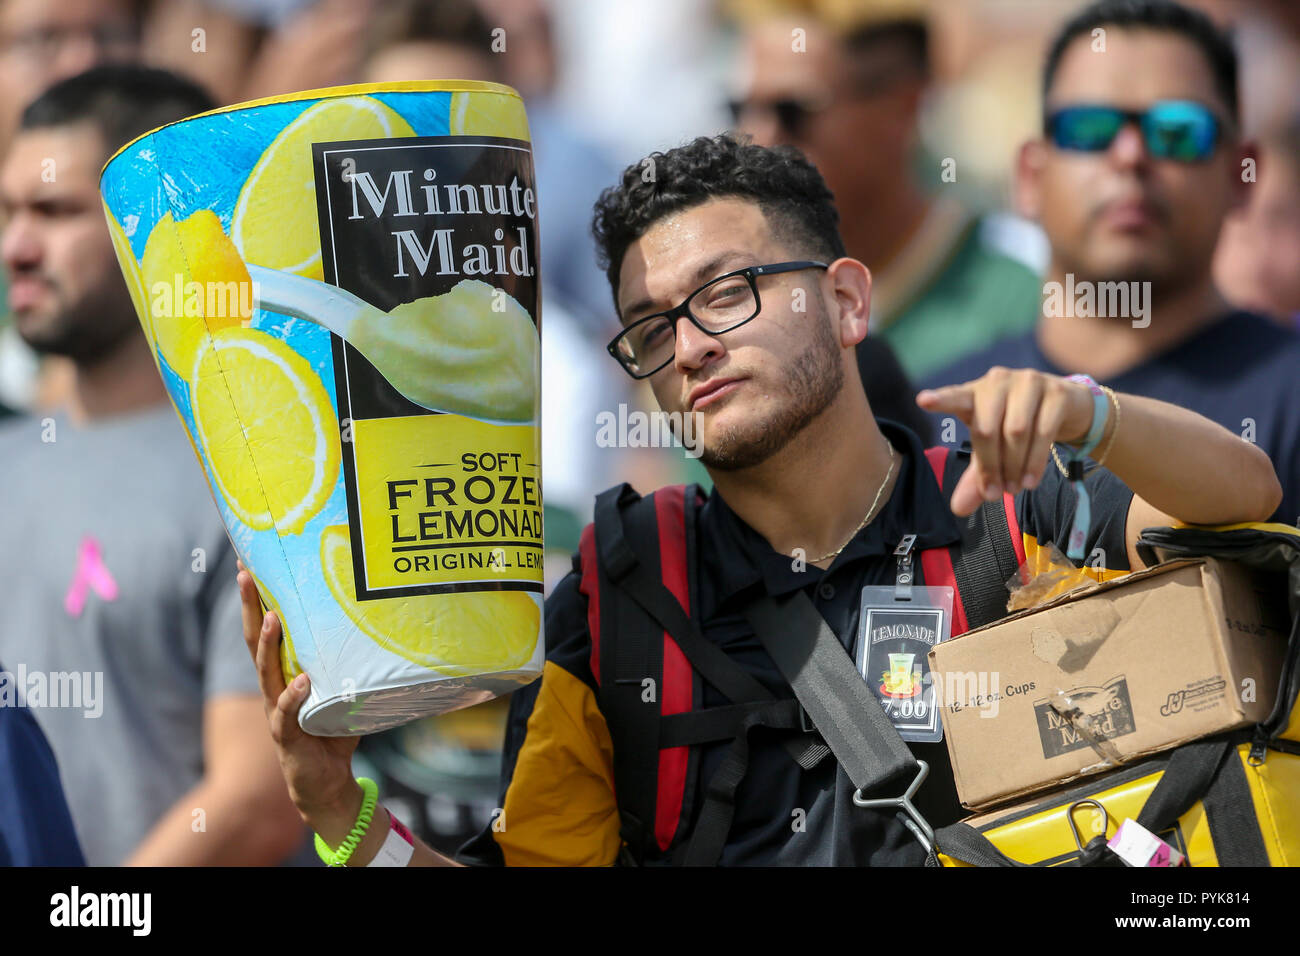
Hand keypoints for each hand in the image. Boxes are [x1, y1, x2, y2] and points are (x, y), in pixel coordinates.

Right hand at [236, 562, 360, 831]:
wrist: (327, 784)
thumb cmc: (333, 732)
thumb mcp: (343, 689)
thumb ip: (350, 662)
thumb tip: (379, 625)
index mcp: (283, 673)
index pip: (267, 630)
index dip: (258, 599)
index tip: (250, 563)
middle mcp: (273, 687)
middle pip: (255, 642)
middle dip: (251, 607)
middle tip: (244, 574)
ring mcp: (277, 711)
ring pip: (266, 672)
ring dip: (269, 644)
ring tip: (274, 617)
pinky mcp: (287, 736)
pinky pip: (287, 713)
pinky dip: (294, 695)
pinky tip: (302, 680)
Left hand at [916, 367, 1094, 515]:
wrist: (1066, 407)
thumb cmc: (1017, 425)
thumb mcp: (993, 450)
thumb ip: (977, 476)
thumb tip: (959, 510)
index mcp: (975, 393)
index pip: (955, 397)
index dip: (940, 400)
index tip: (922, 401)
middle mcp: (999, 383)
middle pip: (986, 429)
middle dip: (990, 466)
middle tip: (995, 494)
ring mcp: (1029, 383)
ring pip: (1016, 431)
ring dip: (1014, 466)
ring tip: (1014, 489)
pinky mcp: (1057, 392)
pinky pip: (1044, 432)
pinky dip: (1035, 462)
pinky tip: (1031, 481)